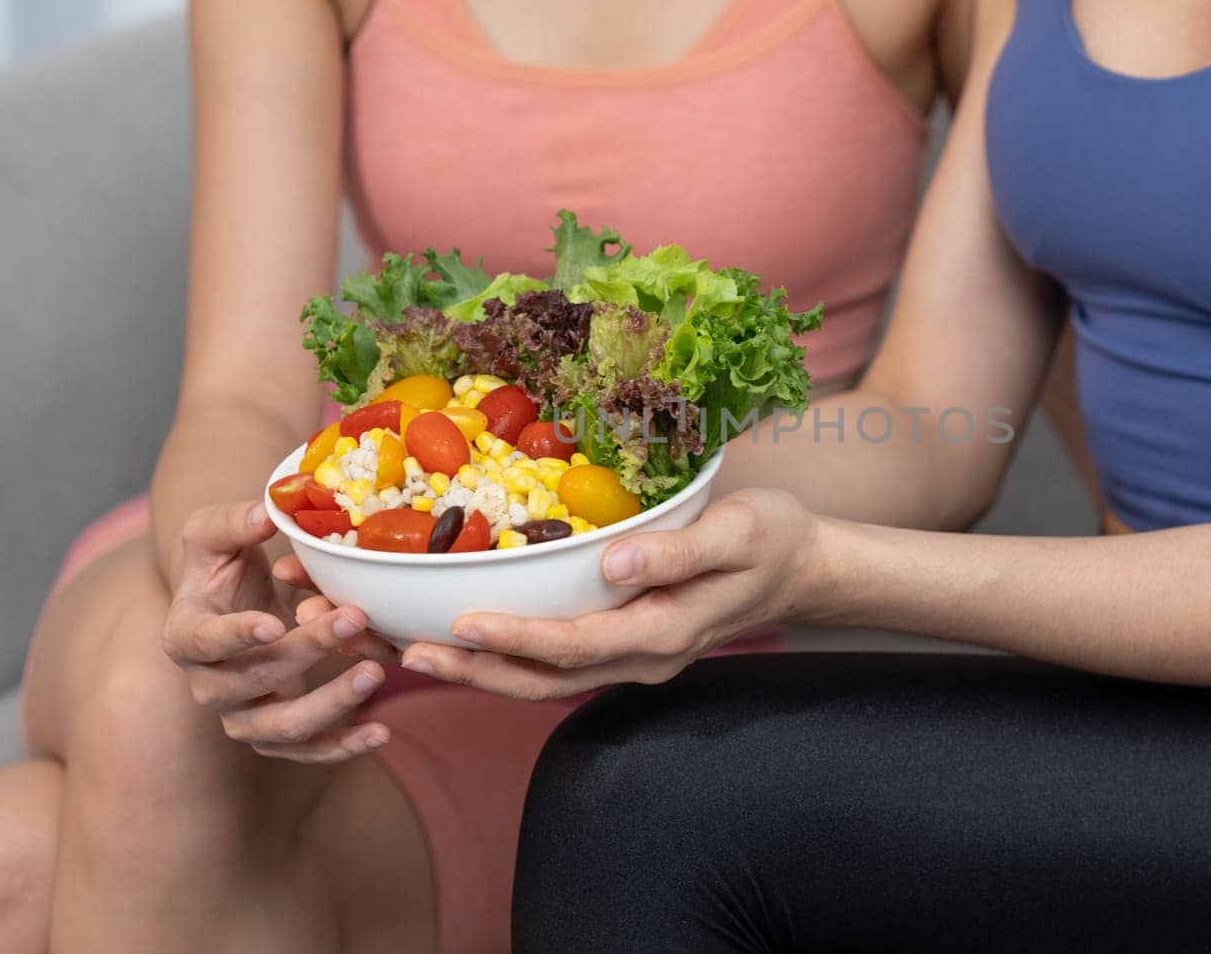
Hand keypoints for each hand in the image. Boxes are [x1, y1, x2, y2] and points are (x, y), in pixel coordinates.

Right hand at [162, 501, 398, 762]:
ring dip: (330, 704)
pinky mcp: (275, 734)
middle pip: (254, 679)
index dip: (236, 637)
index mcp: (186, 635)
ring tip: (375, 672)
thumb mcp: (216, 533)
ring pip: (281, 726)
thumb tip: (267, 514)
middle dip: (307, 650)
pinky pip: (305, 752)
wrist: (234, 604)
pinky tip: (381, 731)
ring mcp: (242, 715)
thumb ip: (234, 522)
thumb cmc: (223, 565)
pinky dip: (342, 747)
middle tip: (354, 618)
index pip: (204, 642)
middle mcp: (209, 684)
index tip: (273, 623)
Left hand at [399, 489, 819, 698]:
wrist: (804, 568)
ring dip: (482, 671)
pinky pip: (559, 663)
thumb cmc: (774, 539)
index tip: (460, 624)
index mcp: (667, 631)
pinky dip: (509, 656)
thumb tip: (611, 565)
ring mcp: (636, 658)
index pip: (576, 645)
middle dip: (475, 671)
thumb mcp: (740, 531)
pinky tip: (473, 637)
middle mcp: (645, 658)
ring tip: (419, 653)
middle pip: (546, 680)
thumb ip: (677, 552)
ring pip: (547, 680)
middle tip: (407, 654)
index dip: (515, 639)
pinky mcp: (628, 644)